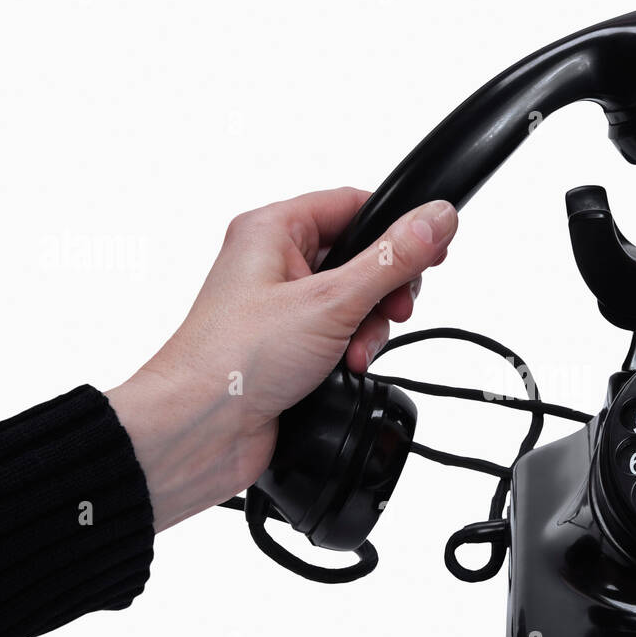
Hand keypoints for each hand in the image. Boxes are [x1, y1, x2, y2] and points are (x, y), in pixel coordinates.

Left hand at [105, 188, 457, 531]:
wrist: (199, 431)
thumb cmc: (234, 359)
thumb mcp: (331, 302)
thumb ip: (392, 260)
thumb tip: (436, 220)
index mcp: (273, 230)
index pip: (353, 205)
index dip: (397, 226)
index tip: (431, 248)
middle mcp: (274, 263)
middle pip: (360, 256)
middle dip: (384, 291)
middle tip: (393, 310)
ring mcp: (281, 307)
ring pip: (353, 301)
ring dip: (368, 329)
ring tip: (357, 351)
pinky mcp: (287, 346)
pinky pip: (338, 335)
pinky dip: (351, 352)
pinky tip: (346, 369)